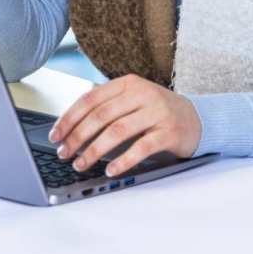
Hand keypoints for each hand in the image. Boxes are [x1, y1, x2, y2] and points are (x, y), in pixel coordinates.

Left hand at [49, 73, 202, 176]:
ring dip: (94, 150)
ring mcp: (158, 112)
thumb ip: (107, 103)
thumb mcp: (133, 99)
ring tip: (81, 164)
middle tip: (64, 153)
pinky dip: (122, 161)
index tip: (56, 135)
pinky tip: (110, 170)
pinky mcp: (169, 131)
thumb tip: (69, 121)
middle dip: (78, 137)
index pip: (91, 98)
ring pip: (118, 131)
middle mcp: (144, 94)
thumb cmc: (157, 111)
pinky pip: (141, 147)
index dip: (69, 118)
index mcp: (129, 84)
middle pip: (101, 115)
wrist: (196, 119)